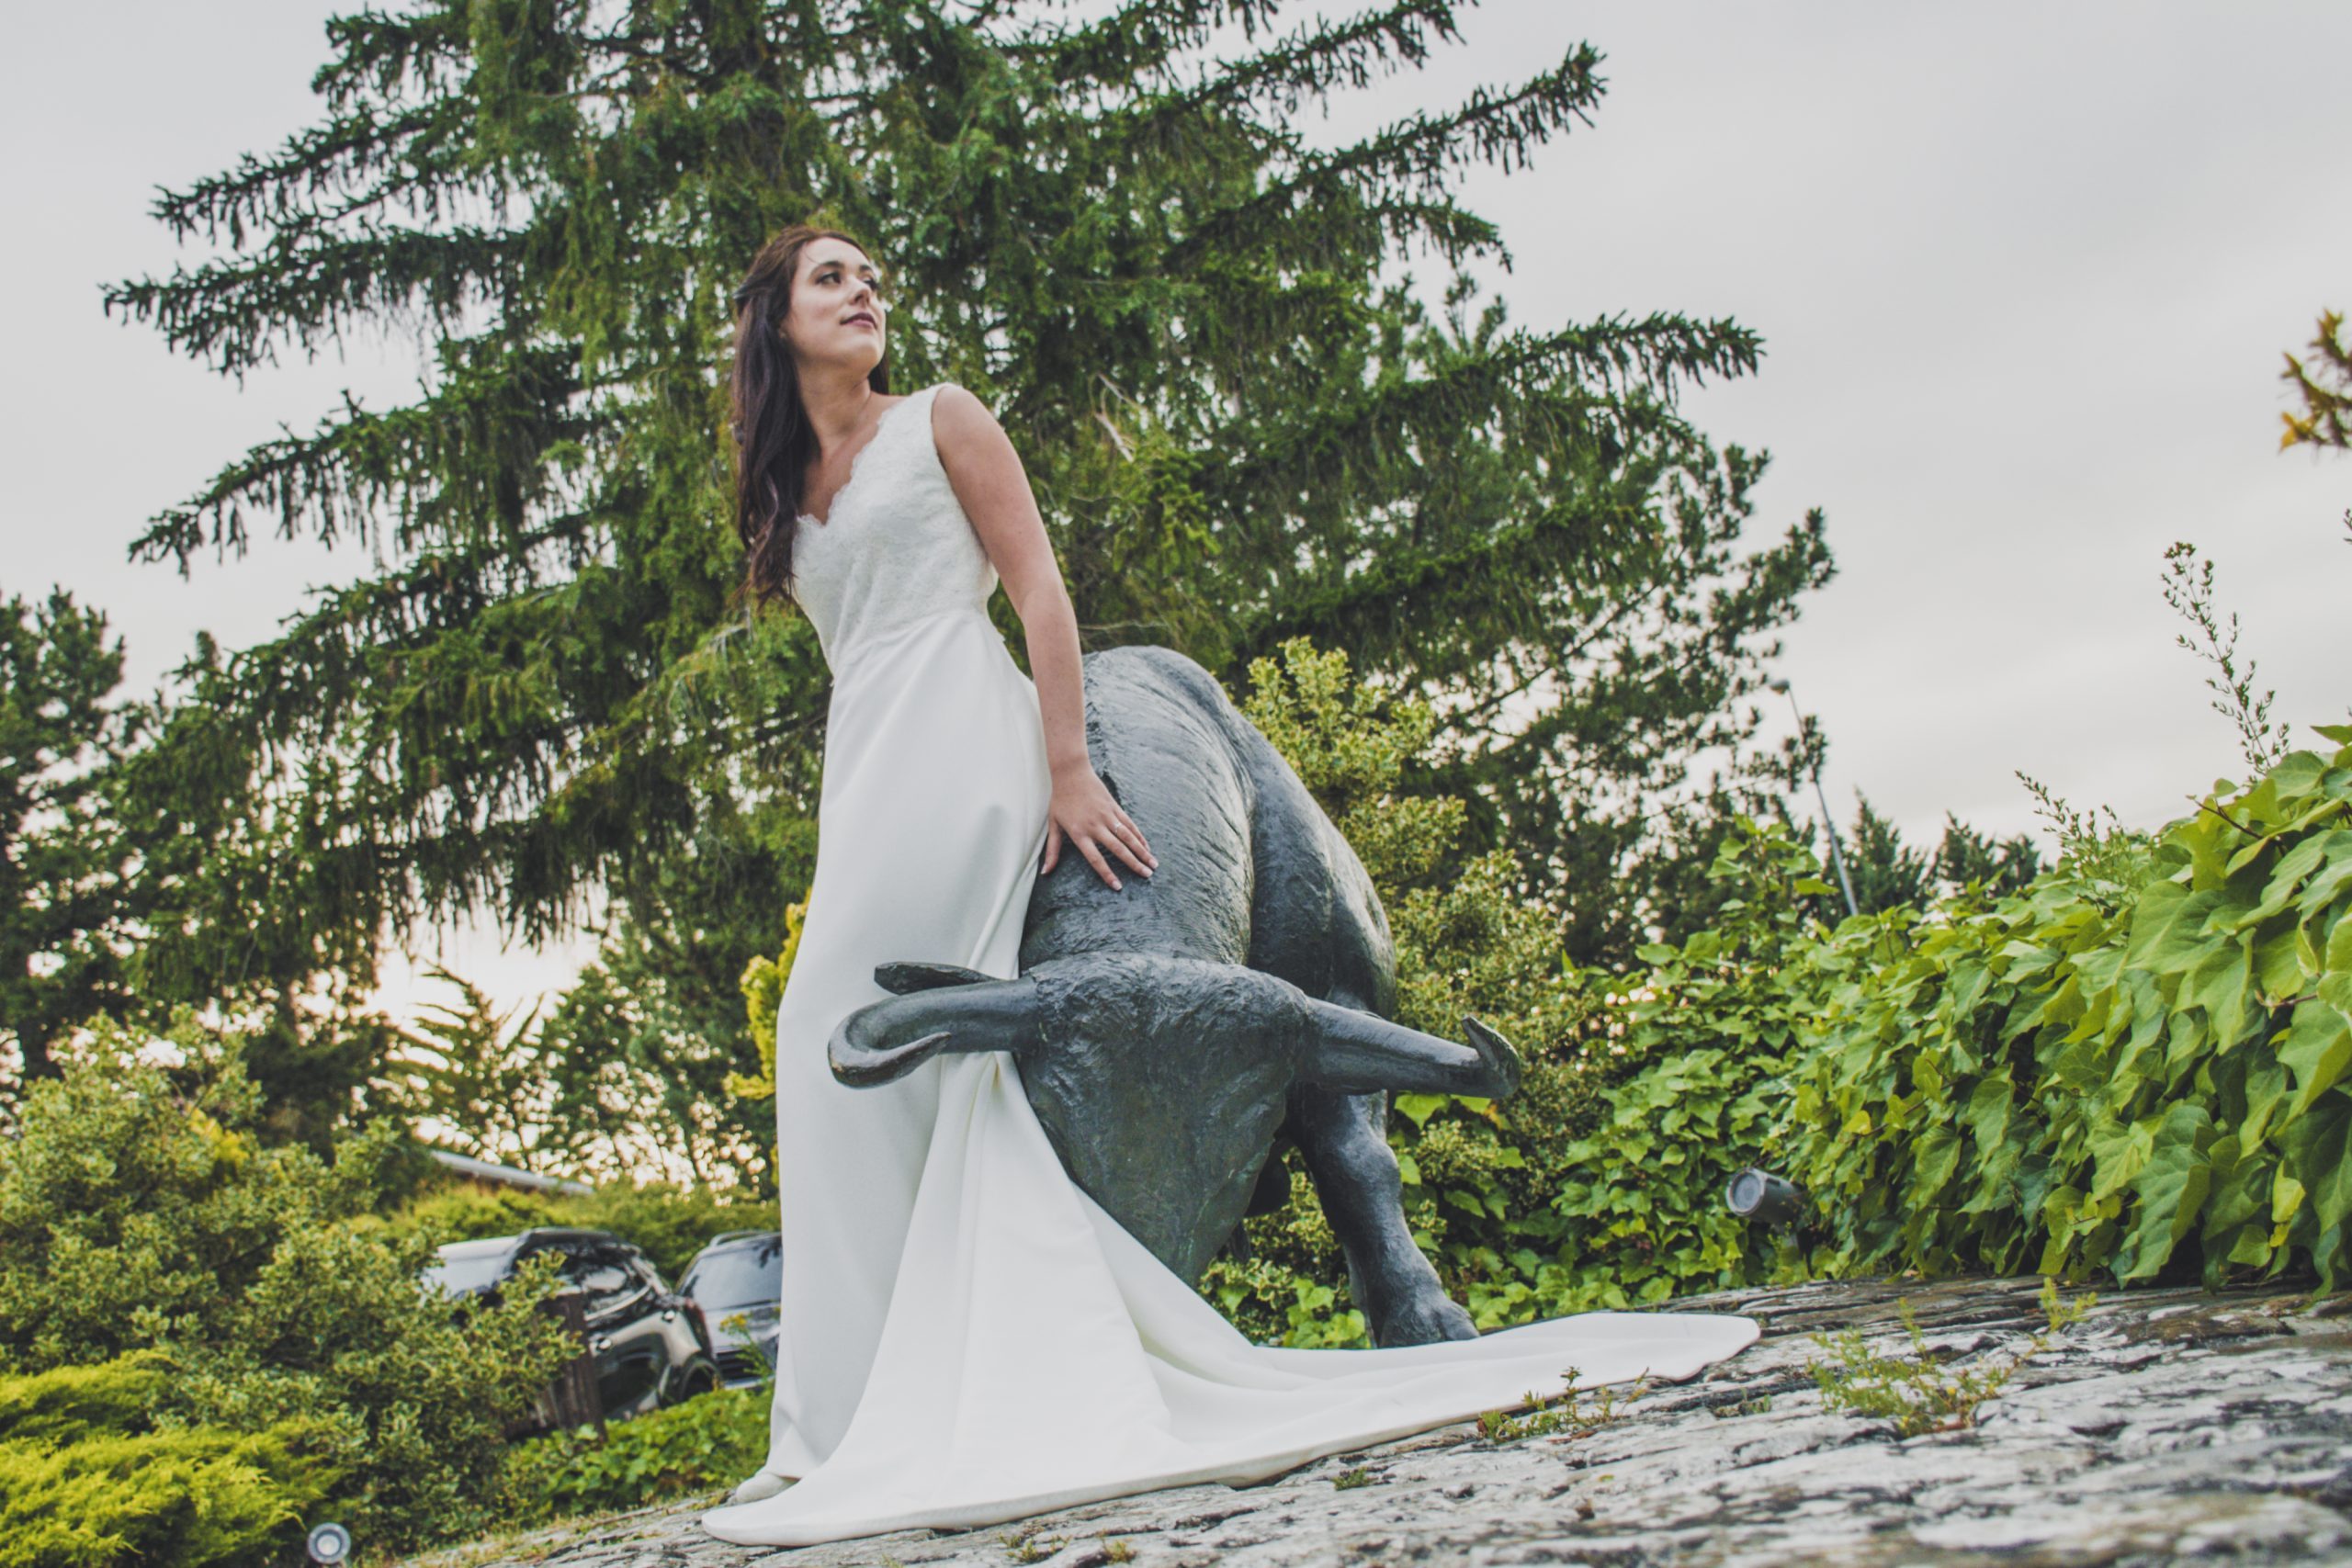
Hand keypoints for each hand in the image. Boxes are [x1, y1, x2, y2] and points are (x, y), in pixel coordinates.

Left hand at [1042, 765, 1156, 889]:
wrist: (1071, 773)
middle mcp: (1095, 826)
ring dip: (1142, 851)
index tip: (1118, 886)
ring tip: (1153, 864)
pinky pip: (1129, 824)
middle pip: (1118, 849)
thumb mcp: (1053, 825)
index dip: (1107, 873)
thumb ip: (1052, 850)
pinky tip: (1147, 847)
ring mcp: (1107, 815)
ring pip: (1128, 837)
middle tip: (1147, 876)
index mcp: (1080, 833)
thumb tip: (1045, 872)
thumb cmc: (1060, 800)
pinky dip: (1139, 836)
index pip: (1096, 858)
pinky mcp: (1114, 807)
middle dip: (1134, 864)